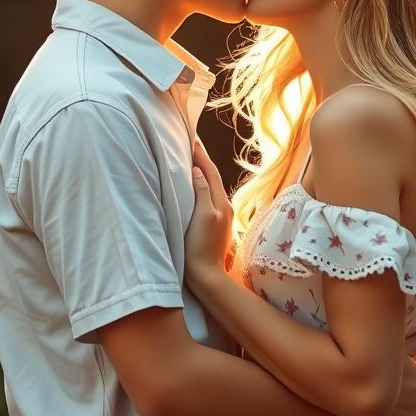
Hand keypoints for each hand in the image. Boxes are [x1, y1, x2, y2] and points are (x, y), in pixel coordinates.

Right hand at [183, 140, 233, 287]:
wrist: (206, 275)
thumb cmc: (200, 246)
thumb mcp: (201, 215)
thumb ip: (201, 191)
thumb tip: (198, 170)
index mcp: (221, 202)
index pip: (211, 172)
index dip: (202, 155)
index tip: (193, 140)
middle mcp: (224, 207)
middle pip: (213, 177)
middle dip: (203, 161)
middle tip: (192, 145)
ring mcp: (220, 216)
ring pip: (211, 187)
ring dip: (203, 173)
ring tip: (192, 160)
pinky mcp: (214, 225)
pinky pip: (208, 198)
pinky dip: (202, 186)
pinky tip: (195, 186)